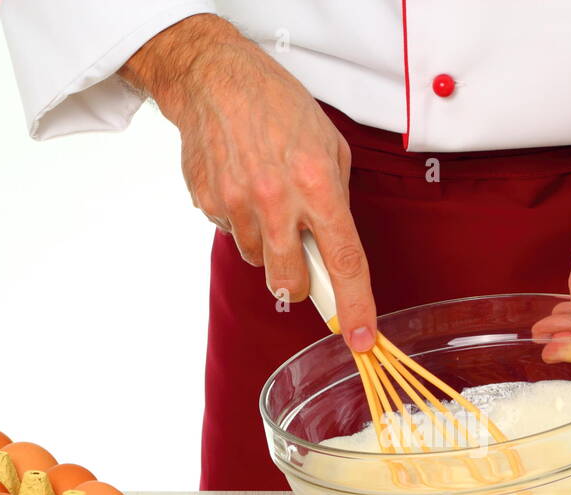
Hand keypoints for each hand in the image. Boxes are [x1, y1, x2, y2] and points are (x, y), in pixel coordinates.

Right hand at [121, 15, 376, 349]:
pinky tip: (243, 186)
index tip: (361, 340)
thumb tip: (335, 247)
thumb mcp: (329, 146)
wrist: (214, 78)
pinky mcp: (209, 205)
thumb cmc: (278, 106)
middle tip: (300, 246)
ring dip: (270, 245)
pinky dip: (243, 223)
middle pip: (292, 284)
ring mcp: (238, 205)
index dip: (355, 308)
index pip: (344, 262)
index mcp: (317, 185)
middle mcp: (276, 201)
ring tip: (267, 197)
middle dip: (301, 279)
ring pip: (261, 263)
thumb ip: (336, 200)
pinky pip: (234, 237)